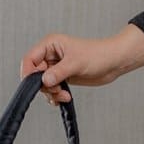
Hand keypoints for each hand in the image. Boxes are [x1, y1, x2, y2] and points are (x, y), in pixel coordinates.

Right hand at [20, 26, 143, 105]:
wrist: (114, 62)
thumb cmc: (98, 55)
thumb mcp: (76, 63)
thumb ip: (58, 72)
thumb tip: (44, 81)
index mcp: (50, 45)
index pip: (29, 59)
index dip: (28, 73)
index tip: (34, 85)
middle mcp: (51, 55)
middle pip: (34, 74)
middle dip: (44, 86)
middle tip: (57, 91)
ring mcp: (57, 67)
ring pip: (43, 84)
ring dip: (51, 93)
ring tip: (64, 96)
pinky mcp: (63, 77)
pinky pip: (52, 89)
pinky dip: (56, 96)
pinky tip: (64, 98)